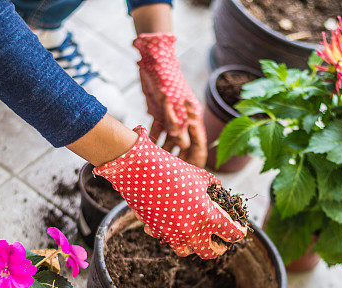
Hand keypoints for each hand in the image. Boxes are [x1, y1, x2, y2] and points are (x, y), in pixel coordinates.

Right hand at [94, 127, 245, 258]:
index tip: (239, 230)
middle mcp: (191, 230)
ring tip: (196, 234)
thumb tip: (218, 191)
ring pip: (186, 251)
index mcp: (207, 216)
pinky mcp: (155, 231)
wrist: (139, 170)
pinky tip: (174, 222)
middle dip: (218, 247)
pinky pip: (167, 239)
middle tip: (219, 239)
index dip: (238, 232)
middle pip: (210, 253)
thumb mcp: (199, 176)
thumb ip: (212, 187)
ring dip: (193, 245)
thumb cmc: (172, 169)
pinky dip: (172, 234)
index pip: (231, 234)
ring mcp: (171, 234)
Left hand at [133, 33, 206, 167]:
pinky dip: (151, 139)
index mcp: (193, 116)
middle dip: (176, 159)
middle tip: (169, 174)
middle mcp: (184, 118)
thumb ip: (177, 122)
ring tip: (154, 167)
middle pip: (183, 145)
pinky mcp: (159, 113)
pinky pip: (156, 130)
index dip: (193, 159)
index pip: (198, 144)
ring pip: (168, 140)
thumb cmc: (167, 76)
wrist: (153, 59)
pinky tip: (144, 151)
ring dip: (161, 151)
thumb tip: (182, 144)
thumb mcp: (173, 101)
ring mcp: (171, 116)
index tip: (186, 173)